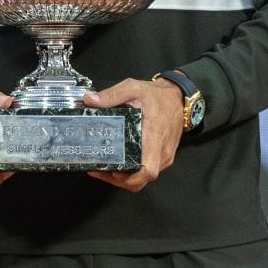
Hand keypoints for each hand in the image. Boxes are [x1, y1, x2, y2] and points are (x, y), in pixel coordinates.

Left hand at [82, 77, 186, 192]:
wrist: (178, 97)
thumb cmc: (157, 95)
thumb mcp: (133, 88)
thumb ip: (112, 95)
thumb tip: (90, 100)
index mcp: (154, 137)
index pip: (147, 170)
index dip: (129, 178)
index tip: (111, 171)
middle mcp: (161, 152)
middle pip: (142, 179)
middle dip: (119, 180)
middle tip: (99, 169)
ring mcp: (164, 156)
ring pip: (144, 178)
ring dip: (125, 177)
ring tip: (105, 166)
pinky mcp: (164, 156)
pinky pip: (149, 170)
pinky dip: (133, 171)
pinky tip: (119, 161)